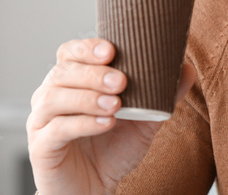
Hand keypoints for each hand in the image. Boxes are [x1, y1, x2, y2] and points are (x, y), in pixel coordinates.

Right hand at [27, 38, 194, 193]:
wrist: (95, 189)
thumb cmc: (113, 149)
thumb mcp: (144, 120)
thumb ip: (163, 95)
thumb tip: (187, 68)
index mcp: (72, 81)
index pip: (70, 52)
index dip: (88, 48)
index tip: (112, 50)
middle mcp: (51, 95)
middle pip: (63, 71)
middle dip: (93, 74)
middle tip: (122, 81)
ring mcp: (41, 121)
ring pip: (54, 97)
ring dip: (87, 97)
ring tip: (116, 105)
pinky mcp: (40, 147)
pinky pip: (55, 129)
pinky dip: (82, 123)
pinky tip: (105, 124)